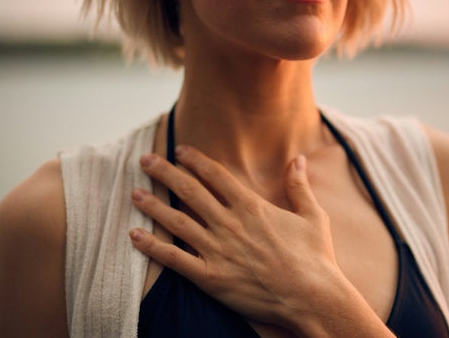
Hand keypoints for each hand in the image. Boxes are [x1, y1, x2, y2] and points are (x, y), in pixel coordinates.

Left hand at [129, 146, 340, 328]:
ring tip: (134, 193)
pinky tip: (135, 235)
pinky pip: (175, 259)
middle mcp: (229, 223)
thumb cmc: (315, 257)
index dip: (194, 159)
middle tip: (145, 160)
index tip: (179, 149)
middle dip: (165, 172)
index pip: (215, 174)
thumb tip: (298, 158)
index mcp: (250, 206)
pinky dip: (152, 247)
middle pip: (189, 190)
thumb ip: (299, 185)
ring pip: (177, 221)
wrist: (312, 298)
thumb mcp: (312, 215)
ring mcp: (218, 250)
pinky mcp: (211, 277)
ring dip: (153, 205)